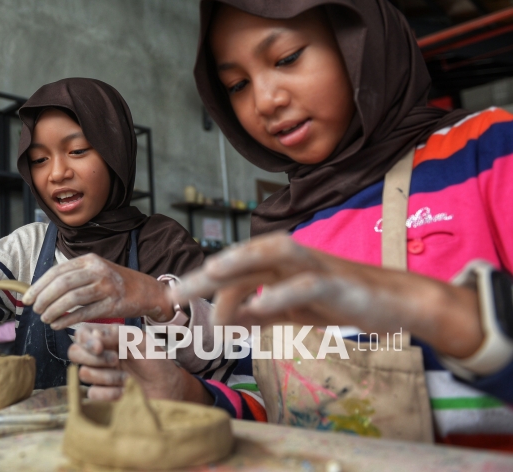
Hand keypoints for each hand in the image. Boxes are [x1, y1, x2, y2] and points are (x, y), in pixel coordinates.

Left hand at [22, 254, 173, 329]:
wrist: (146, 291)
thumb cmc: (115, 283)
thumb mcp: (95, 271)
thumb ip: (73, 276)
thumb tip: (42, 289)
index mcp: (89, 260)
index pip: (57, 271)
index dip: (39, 285)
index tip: (28, 298)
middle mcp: (97, 270)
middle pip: (63, 284)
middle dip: (44, 298)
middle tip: (35, 310)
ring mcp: (106, 286)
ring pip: (72, 298)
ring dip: (54, 310)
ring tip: (44, 319)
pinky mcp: (113, 304)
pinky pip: (85, 313)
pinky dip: (68, 320)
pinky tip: (58, 325)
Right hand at [68, 323, 211, 403]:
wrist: (170, 390)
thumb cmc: (158, 362)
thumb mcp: (141, 342)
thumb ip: (117, 335)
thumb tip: (93, 337)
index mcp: (108, 339)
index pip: (81, 334)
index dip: (84, 340)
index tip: (99, 346)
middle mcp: (100, 356)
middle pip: (74, 353)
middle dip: (92, 357)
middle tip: (115, 361)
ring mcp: (100, 377)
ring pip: (84, 373)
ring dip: (107, 376)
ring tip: (127, 378)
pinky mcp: (103, 396)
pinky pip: (92, 393)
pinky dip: (109, 392)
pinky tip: (124, 391)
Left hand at [174, 232, 483, 358]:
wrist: (396, 303)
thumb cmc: (341, 301)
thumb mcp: (294, 309)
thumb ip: (264, 310)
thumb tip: (230, 318)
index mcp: (280, 265)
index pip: (237, 271)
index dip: (208, 286)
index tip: (180, 301)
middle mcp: (293, 259)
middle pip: (245, 260)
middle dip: (209, 275)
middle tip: (177, 293)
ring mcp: (315, 267)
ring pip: (274, 254)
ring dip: (242, 261)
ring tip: (212, 273)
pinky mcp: (337, 284)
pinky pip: (306, 285)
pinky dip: (282, 293)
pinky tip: (260, 305)